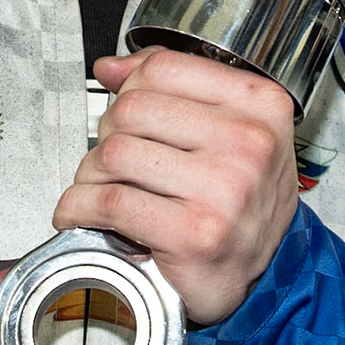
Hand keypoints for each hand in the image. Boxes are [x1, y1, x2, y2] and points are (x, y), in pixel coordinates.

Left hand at [55, 47, 296, 324]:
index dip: (128, 88)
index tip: (124, 113)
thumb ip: (173, 90)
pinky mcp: (194, 233)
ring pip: (114, 153)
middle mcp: (249, 143)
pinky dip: (78, 207)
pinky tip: (82, 214)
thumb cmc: (241, 203)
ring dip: (90, 174)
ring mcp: (224, 188)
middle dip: (106, 135)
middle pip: (132, 108)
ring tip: (100, 190)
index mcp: (260, 105)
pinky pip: (109, 202)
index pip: (164, 67)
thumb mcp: (228, 133)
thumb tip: (110, 67)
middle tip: (111, 163)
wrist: (265, 277)